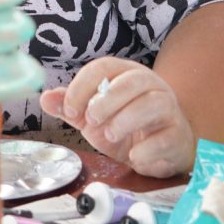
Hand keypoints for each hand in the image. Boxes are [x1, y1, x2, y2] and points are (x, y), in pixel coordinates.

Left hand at [39, 57, 195, 177]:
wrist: (161, 150)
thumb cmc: (126, 127)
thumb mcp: (93, 116)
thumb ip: (71, 107)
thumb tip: (45, 98)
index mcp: (125, 74)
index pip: (103, 67)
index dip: (83, 86)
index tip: (69, 109)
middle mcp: (150, 85)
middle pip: (131, 81)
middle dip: (106, 101)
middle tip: (90, 121)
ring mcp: (167, 108)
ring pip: (151, 103)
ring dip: (125, 120)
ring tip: (110, 135)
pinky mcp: (178, 134)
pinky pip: (165, 137)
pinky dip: (145, 149)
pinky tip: (133, 156)